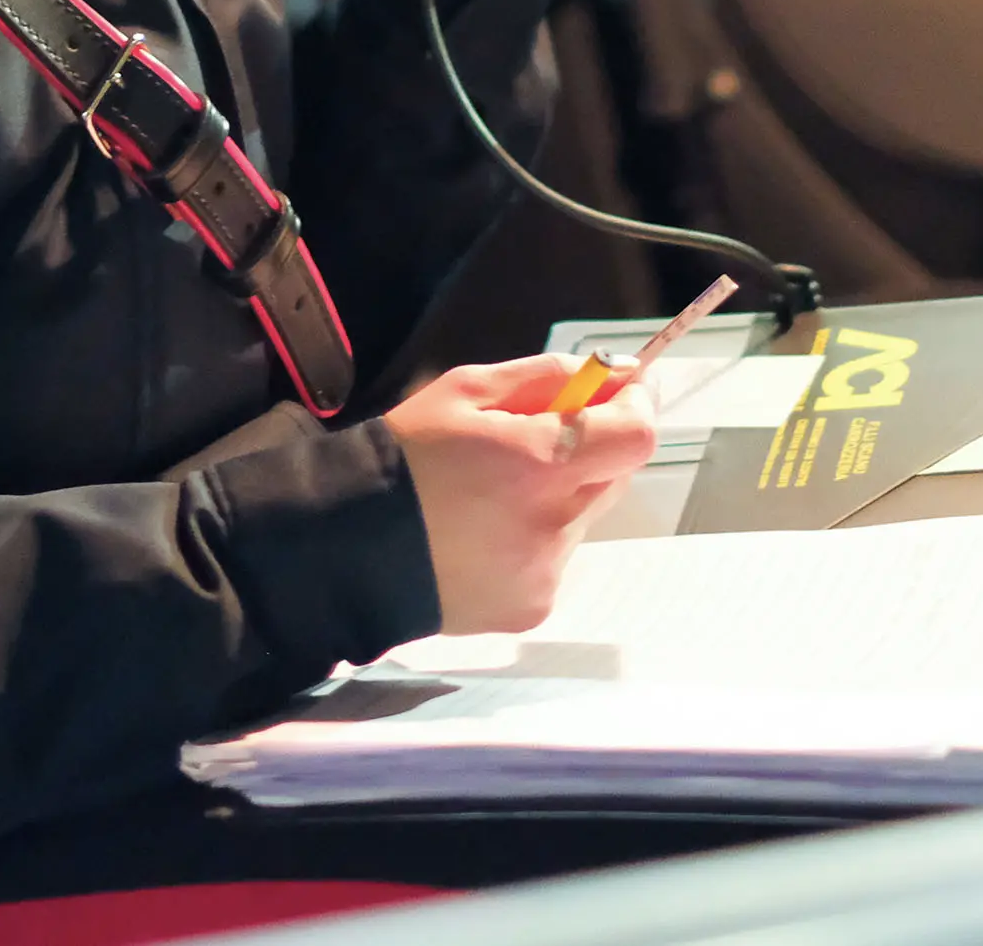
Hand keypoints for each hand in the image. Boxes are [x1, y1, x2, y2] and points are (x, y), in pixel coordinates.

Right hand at [384, 353, 659, 634]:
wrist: (346, 548)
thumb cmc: (403, 458)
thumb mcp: (464, 392)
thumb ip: (544, 379)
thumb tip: (610, 374)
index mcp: (539, 463)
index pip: (636, 437)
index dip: (633, 409)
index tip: (615, 395)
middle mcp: (554, 524)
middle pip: (613, 476)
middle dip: (589, 451)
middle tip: (531, 443)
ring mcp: (546, 572)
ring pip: (582, 519)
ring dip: (557, 499)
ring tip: (490, 498)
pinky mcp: (533, 607)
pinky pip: (554, 559)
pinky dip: (533, 542)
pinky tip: (482, 537)